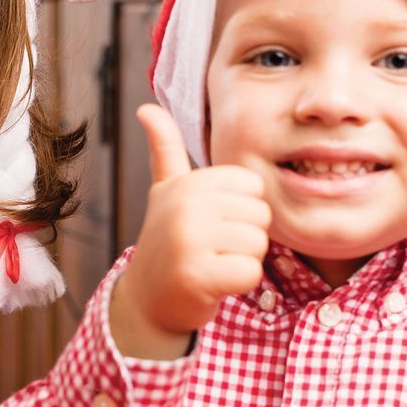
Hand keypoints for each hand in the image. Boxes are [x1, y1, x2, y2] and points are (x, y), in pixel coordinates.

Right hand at [109, 104, 270, 358]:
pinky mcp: (198, 274)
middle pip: (260, 216)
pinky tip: (212, 282)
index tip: (211, 222)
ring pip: (258, 245)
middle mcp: (185, 205)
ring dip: (240, 261)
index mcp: (188, 182)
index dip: (241, 210)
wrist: (148, 298)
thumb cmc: (168, 240)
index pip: (253, 187)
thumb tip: (146, 108)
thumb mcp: (166, 190)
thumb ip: (166, 148)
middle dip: (244, 238)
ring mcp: (189, 240)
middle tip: (211, 247)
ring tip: (211, 262)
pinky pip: (249, 273)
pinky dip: (237, 284)